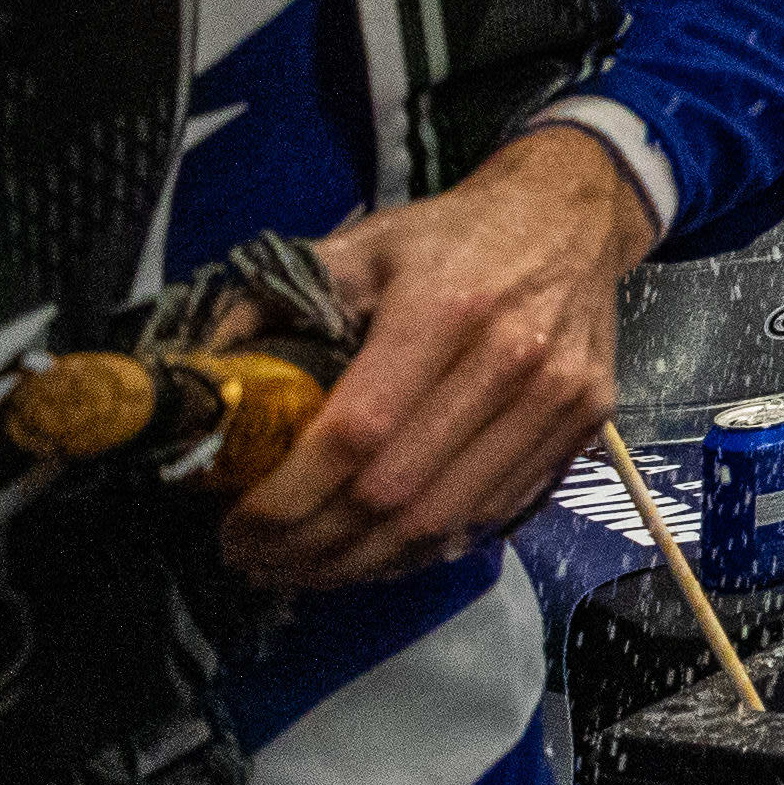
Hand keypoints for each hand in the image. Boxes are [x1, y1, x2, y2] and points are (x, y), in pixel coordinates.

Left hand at [224, 126, 653, 588]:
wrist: (573, 214)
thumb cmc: (452, 236)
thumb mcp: (359, 246)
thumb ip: (274, 302)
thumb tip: (199, 377)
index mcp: (444, 307)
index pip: (355, 433)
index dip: (287, 497)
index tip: (236, 528)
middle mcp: (511, 356)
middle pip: (395, 493)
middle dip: (311, 546)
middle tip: (259, 561)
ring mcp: (558, 396)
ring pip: (445, 520)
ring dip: (363, 564)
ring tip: (306, 570)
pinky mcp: (585, 423)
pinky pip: (494, 514)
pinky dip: (427, 550)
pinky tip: (377, 551)